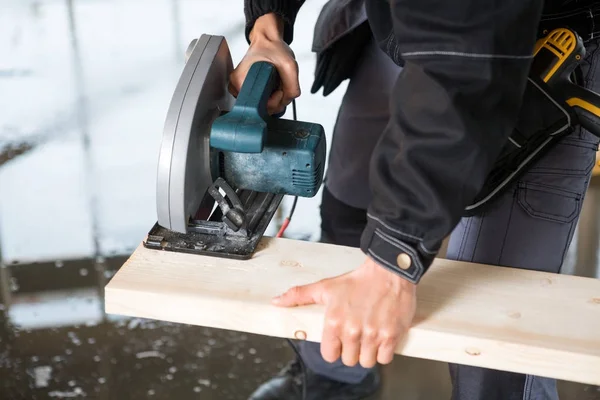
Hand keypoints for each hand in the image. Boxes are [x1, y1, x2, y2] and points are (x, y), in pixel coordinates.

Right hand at [230, 13, 300, 114]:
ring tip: (275, 83)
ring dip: (274, 98)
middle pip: (260, 109)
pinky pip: (261, 102)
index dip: (273, 102)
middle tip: (279, 85)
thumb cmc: (272, 48)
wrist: (267, 40)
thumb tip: (287, 101)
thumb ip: (292, 87)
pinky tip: (272, 86)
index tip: (279, 89)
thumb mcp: (289, 65)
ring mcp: (241, 89)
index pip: (257, 107)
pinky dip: (271, 96)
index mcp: (240, 81)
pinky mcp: (247, 89)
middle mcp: (236, 87)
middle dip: (276, 100)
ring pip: (262, 106)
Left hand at [272, 257, 416, 367]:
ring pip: (366, 361)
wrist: (388, 270)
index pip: (329, 355)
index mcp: (334, 322)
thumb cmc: (358, 280)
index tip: (340, 340)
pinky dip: (384, 351)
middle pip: (349, 360)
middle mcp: (352, 331)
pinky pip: (385, 359)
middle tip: (357, 335)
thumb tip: (277, 301)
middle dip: (352, 350)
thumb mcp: (325, 287)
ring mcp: (373, 335)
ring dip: (368, 353)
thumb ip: (299, 295)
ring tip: (369, 337)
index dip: (335, 349)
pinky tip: (382, 337)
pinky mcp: (391, 336)